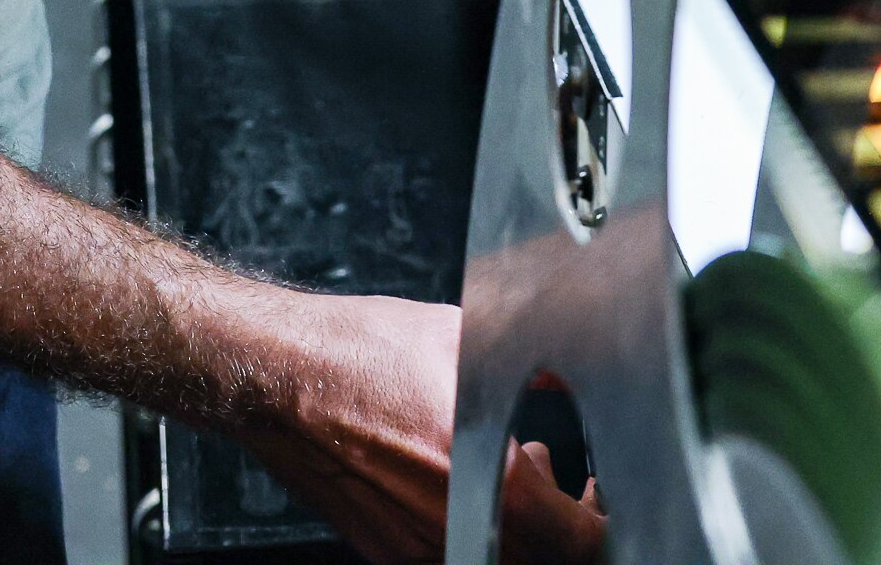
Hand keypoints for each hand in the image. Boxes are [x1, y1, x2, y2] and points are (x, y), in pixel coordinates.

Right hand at [225, 295, 606, 564]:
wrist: (279, 377)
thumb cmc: (359, 354)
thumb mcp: (466, 338)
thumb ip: (532, 362)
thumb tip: (569, 367)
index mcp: (496, 483)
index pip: (585, 542)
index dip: (601, 519)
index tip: (599, 495)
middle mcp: (458, 528)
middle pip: (543, 560)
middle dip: (561, 527)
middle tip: (563, 487)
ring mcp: (420, 548)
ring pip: (497, 560)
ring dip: (516, 531)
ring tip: (507, 478)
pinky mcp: (388, 551)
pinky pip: (448, 554)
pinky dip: (468, 529)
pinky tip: (455, 480)